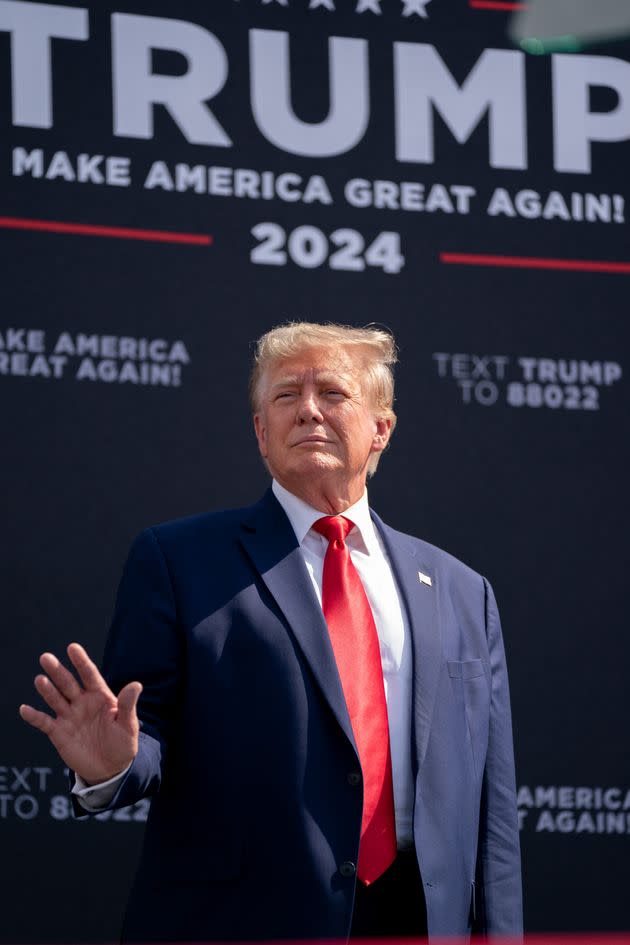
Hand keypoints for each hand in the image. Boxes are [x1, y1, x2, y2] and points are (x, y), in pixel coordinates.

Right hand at [19, 642, 140, 785]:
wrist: (110, 768)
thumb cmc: (122, 743)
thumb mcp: (129, 725)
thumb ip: (128, 705)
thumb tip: (136, 685)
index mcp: (100, 696)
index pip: (89, 674)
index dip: (81, 661)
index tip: (72, 647)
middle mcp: (82, 702)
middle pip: (68, 683)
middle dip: (58, 671)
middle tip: (46, 657)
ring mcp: (69, 716)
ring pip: (55, 699)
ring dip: (47, 690)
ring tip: (40, 680)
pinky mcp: (59, 732)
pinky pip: (44, 722)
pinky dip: (34, 716)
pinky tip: (24, 709)